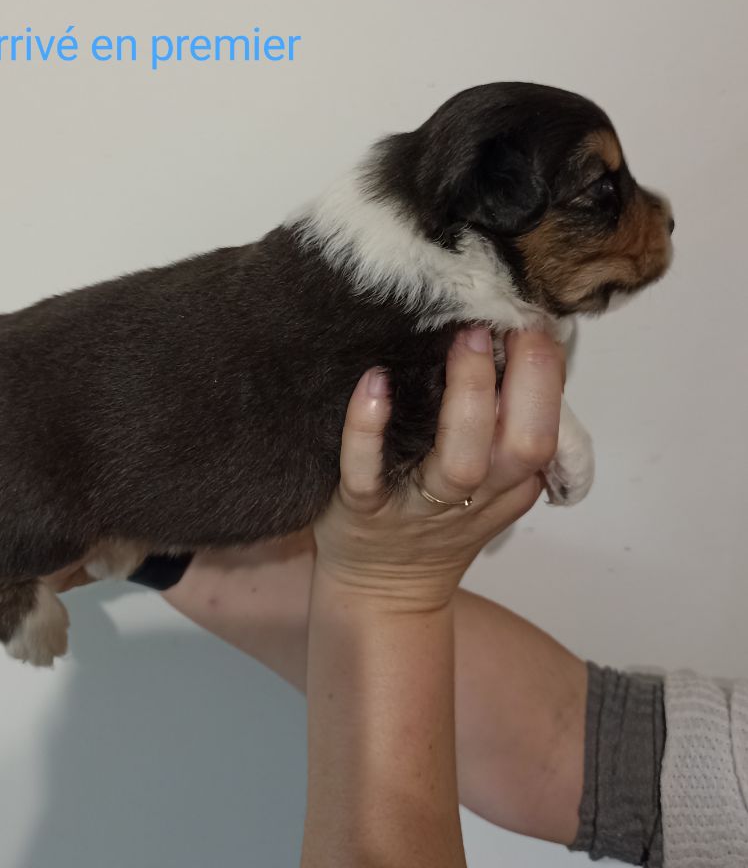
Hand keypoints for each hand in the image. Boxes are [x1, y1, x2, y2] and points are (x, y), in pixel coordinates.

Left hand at [312, 328, 564, 610]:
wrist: (381, 590)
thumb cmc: (436, 520)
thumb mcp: (491, 482)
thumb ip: (509, 425)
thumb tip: (521, 345)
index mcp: (509, 482)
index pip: (547, 428)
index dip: (546, 373)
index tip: (530, 321)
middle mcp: (473, 494)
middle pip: (522, 446)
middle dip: (523, 381)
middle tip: (498, 324)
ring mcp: (418, 505)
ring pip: (458, 461)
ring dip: (465, 396)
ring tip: (460, 338)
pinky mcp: (363, 510)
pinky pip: (366, 472)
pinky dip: (368, 428)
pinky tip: (373, 382)